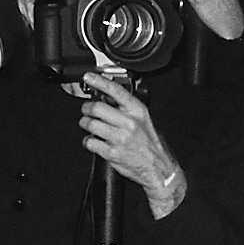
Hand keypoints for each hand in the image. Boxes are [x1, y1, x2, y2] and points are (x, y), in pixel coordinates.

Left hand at [78, 72, 185, 217]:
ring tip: (88, 124)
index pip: (116, 91)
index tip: (88, 77)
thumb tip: (107, 98)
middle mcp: (128, 123)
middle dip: (87, 108)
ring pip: (91, 124)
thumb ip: (127, 109)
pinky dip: (88, 141)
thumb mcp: (144, 120)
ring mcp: (120, 138)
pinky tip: (92, 141)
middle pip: (97, 108)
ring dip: (85, 123)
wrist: (158, 167)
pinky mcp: (112, 153)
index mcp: (137, 111)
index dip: (99, 81)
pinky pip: (91, 142)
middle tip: (86, 110)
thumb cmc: (150, 143)